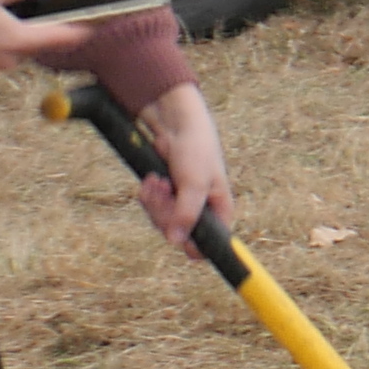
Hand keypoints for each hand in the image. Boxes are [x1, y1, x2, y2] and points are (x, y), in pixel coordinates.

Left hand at [130, 84, 232, 257]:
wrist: (177, 125)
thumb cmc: (197, 150)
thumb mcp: (194, 184)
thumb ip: (186, 214)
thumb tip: (176, 242)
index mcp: (219, 210)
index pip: (208, 244)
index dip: (191, 244)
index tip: (176, 232)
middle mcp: (202, 210)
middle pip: (178, 233)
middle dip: (165, 213)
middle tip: (165, 191)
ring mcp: (182, 203)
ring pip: (162, 222)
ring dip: (155, 202)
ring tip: (157, 181)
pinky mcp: (166, 196)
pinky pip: (152, 208)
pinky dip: (149, 195)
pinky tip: (152, 180)